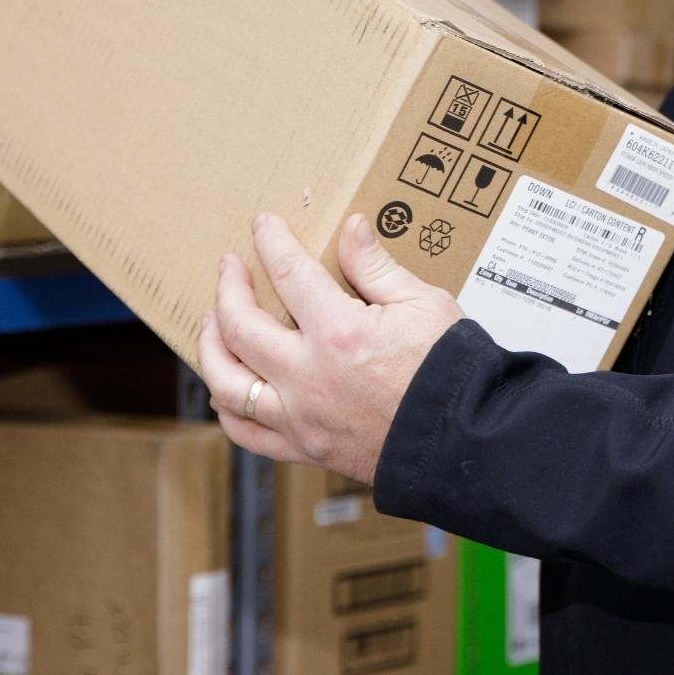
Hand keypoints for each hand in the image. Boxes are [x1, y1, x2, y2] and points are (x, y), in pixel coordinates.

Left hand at [198, 211, 464, 482]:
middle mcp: (308, 377)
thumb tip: (351, 229)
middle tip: (230, 269)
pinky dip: (228, 407)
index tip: (264, 226)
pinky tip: (227, 387)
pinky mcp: (305, 448)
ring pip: (227, 382)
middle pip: (239, 325)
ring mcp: (301, 417)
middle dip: (228, 288)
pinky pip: (246, 432)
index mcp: (338, 333)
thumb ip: (376, 266)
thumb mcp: (422, 303)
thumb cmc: (451, 375)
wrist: (462, 441)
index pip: (287, 273)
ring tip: (213, 324)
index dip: (271, 242)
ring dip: (211, 347)